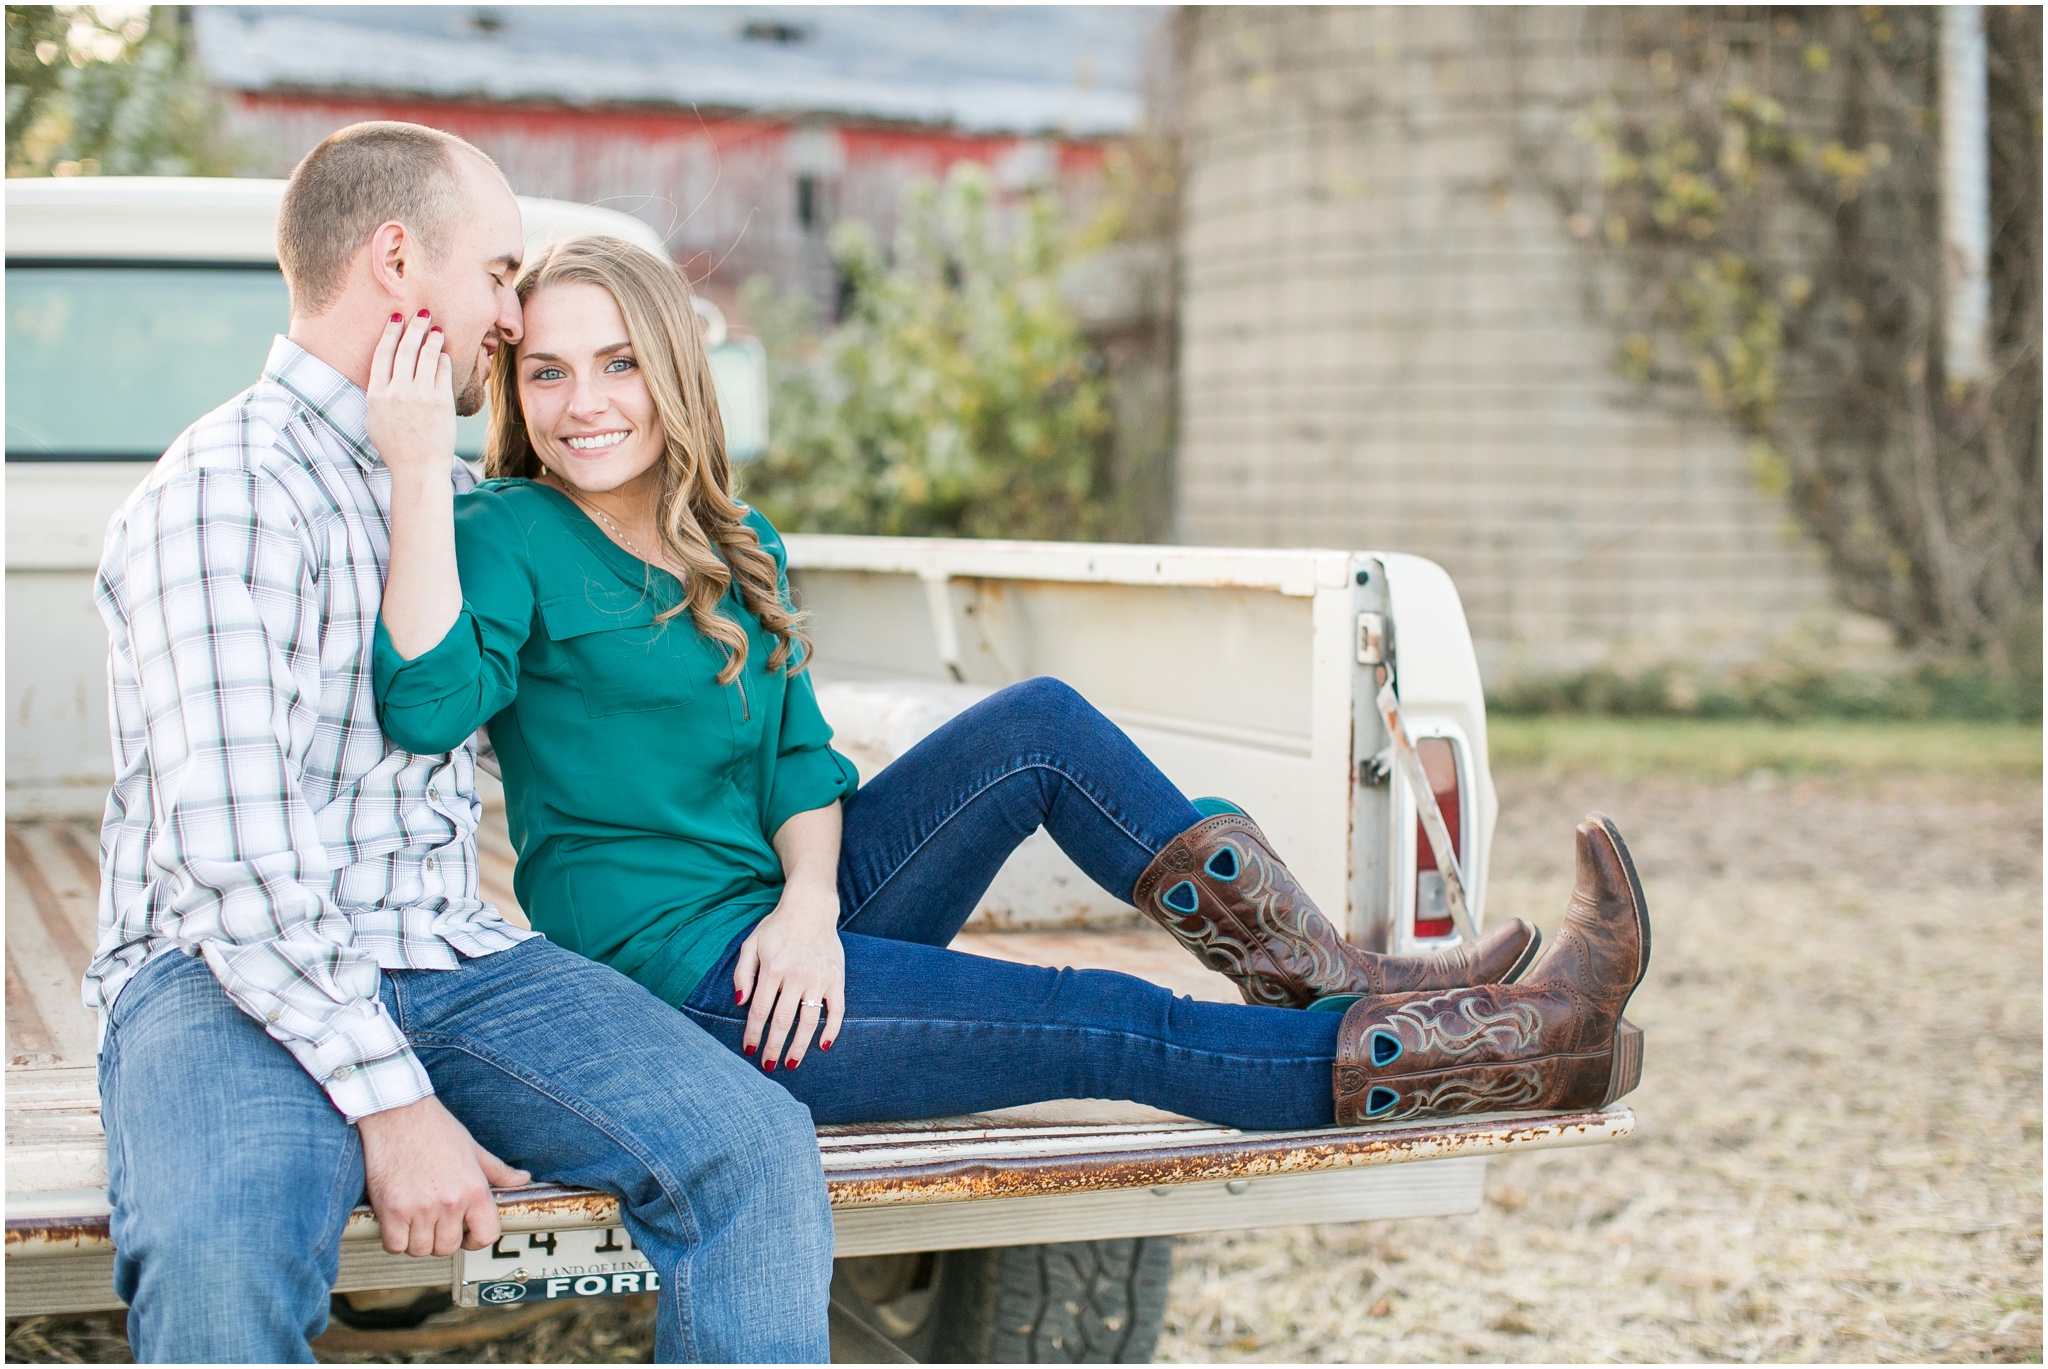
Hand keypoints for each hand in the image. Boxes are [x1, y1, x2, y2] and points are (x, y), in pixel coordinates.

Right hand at [358, 1094, 531, 1257]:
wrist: (397, 1113)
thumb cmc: (433, 1127)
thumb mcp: (473, 1148)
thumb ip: (498, 1170)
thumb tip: (521, 1179)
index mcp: (474, 1189)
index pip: (486, 1235)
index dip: (477, 1240)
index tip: (467, 1237)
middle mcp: (450, 1202)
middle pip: (448, 1247)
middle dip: (442, 1239)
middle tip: (436, 1223)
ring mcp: (420, 1209)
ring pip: (421, 1249)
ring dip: (417, 1240)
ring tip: (416, 1221)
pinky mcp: (391, 1210)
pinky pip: (395, 1245)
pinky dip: (395, 1239)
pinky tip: (397, 1222)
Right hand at [366, 310, 454, 488]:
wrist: (418, 468)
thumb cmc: (396, 447)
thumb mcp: (374, 420)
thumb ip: (377, 394)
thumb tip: (384, 372)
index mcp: (376, 395)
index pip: (382, 354)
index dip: (390, 333)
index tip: (395, 318)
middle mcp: (397, 392)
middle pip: (405, 349)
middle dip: (413, 327)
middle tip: (421, 314)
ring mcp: (420, 396)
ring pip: (426, 356)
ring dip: (431, 338)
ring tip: (435, 329)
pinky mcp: (441, 401)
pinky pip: (442, 371)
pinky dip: (443, 359)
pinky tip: (443, 354)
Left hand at [734, 880, 843, 1072]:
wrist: (811, 908)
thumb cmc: (777, 928)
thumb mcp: (751, 945)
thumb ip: (742, 974)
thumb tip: (740, 1003)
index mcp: (773, 969)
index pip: (759, 1011)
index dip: (752, 1034)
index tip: (748, 1050)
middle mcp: (796, 976)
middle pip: (783, 1021)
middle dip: (773, 1047)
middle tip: (767, 1066)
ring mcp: (818, 978)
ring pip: (809, 1021)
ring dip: (799, 1046)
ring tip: (791, 1063)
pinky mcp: (836, 979)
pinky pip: (837, 1010)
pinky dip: (832, 1030)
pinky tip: (823, 1046)